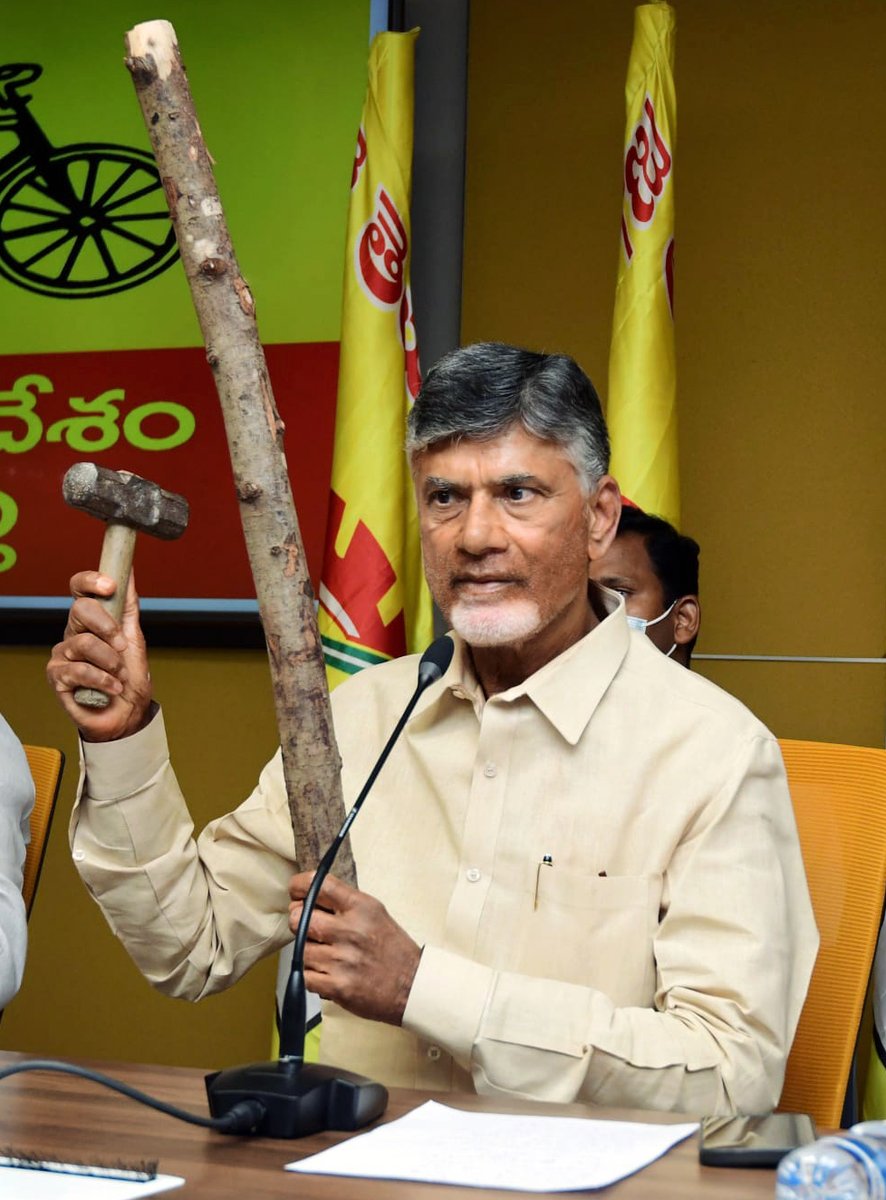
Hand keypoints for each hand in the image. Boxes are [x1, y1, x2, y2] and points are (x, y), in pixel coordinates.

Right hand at [46, 571, 152, 740]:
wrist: (127, 715)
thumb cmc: (129, 679)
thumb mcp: (134, 638)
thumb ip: (129, 607)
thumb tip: (128, 574)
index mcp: (90, 621)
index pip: (80, 590)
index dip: (90, 581)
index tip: (110, 586)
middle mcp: (73, 634)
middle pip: (80, 610)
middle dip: (108, 626)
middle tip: (121, 645)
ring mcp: (63, 655)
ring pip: (83, 642)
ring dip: (111, 661)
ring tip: (120, 675)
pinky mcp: (57, 677)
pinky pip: (79, 670)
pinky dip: (103, 680)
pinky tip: (112, 688)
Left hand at [288, 872, 420, 1025]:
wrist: (414, 987)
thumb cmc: (393, 950)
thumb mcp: (376, 914)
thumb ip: (344, 904)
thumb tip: (308, 897)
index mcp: (362, 907)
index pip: (320, 885)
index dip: (300, 886)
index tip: (296, 891)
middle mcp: (351, 930)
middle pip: (299, 918)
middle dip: (299, 922)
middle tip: (310, 929)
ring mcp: (342, 959)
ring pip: (300, 949)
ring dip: (308, 953)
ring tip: (326, 955)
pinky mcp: (337, 986)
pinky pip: (305, 976)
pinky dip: (312, 976)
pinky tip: (328, 973)